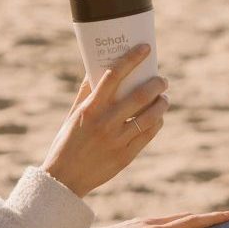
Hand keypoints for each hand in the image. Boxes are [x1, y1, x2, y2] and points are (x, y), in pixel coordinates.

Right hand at [43, 44, 168, 197]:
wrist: (64, 179)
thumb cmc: (68, 142)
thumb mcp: (73, 115)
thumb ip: (86, 92)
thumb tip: (95, 68)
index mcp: (90, 108)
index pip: (114, 75)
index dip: (131, 59)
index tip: (145, 48)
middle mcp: (105, 122)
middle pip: (140, 95)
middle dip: (156, 83)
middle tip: (162, 79)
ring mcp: (117, 140)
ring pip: (150, 115)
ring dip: (162, 103)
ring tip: (164, 98)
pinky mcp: (126, 156)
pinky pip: (149, 134)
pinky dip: (157, 122)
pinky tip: (158, 118)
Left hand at [76, 211, 228, 227]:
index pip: (190, 223)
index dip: (212, 219)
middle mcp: (151, 224)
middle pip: (186, 217)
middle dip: (207, 218)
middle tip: (227, 217)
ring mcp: (142, 223)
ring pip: (173, 217)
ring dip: (192, 218)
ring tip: (205, 223)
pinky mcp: (134, 227)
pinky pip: (163, 221)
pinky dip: (177, 222)